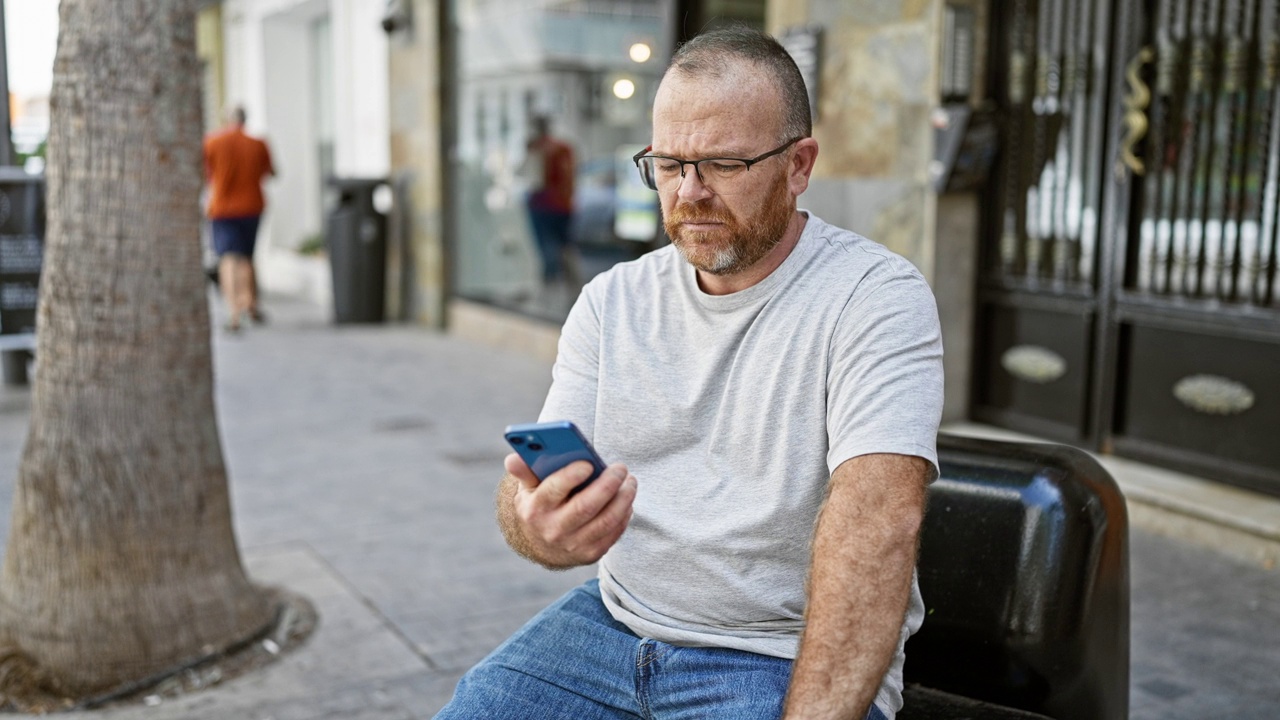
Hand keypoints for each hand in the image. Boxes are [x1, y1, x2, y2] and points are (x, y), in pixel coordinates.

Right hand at [503, 453, 636, 568]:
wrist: (543, 546)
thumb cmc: (539, 506)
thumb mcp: (527, 489)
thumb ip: (525, 471)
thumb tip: (512, 459)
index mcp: (535, 509)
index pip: (554, 490)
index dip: (571, 476)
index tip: (588, 463)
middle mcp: (553, 529)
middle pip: (586, 507)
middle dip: (607, 485)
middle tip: (621, 468)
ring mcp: (573, 545)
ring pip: (606, 521)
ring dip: (623, 499)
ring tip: (630, 481)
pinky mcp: (590, 554)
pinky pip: (613, 533)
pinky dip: (624, 514)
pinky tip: (627, 499)